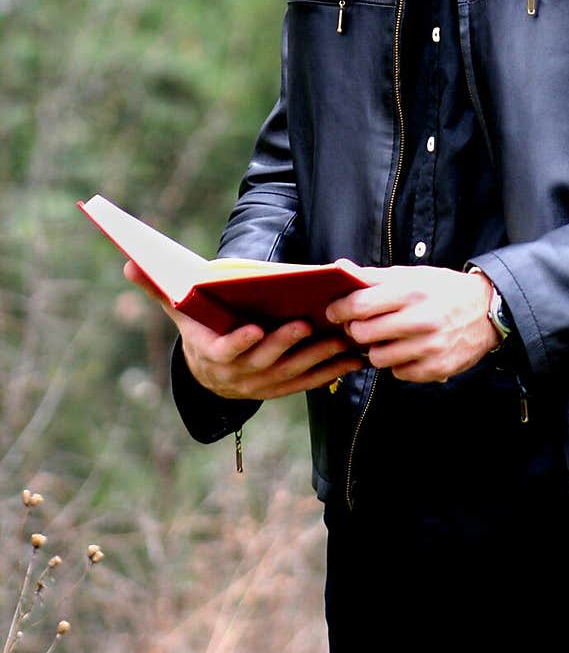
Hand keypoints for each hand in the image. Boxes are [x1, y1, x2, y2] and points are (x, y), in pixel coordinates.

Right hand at [122, 260, 363, 399]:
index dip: (238, 343)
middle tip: (304, 324)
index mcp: (213, 354)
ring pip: (293, 372)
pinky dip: (333, 372)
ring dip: (318, 357)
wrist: (211, 376)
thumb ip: (159, 288)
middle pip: (264, 360)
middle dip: (285, 344)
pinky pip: (311, 382)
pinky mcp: (285, 388)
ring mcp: (264, 384)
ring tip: (339, 337)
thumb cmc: (200, 329)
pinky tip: (354, 359)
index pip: (224, 350)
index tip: (253, 329)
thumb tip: (129, 264)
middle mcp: (239, 374)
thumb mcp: (179, 310)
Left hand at [324, 261, 499, 383]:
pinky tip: (408, 350)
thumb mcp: (413, 275)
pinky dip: (398, 363)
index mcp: (412, 292)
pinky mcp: (436, 368)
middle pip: (363, 333)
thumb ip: (375, 276)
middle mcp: (421, 320)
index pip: (360, 304)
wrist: (487, 311)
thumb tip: (339, 267)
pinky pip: (398, 372)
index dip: (340, 309)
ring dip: (376, 349)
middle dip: (355, 330)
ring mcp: (429, 347)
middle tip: (360, 326)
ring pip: (378, 357)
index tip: (334, 311)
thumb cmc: (443, 290)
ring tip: (386, 338)